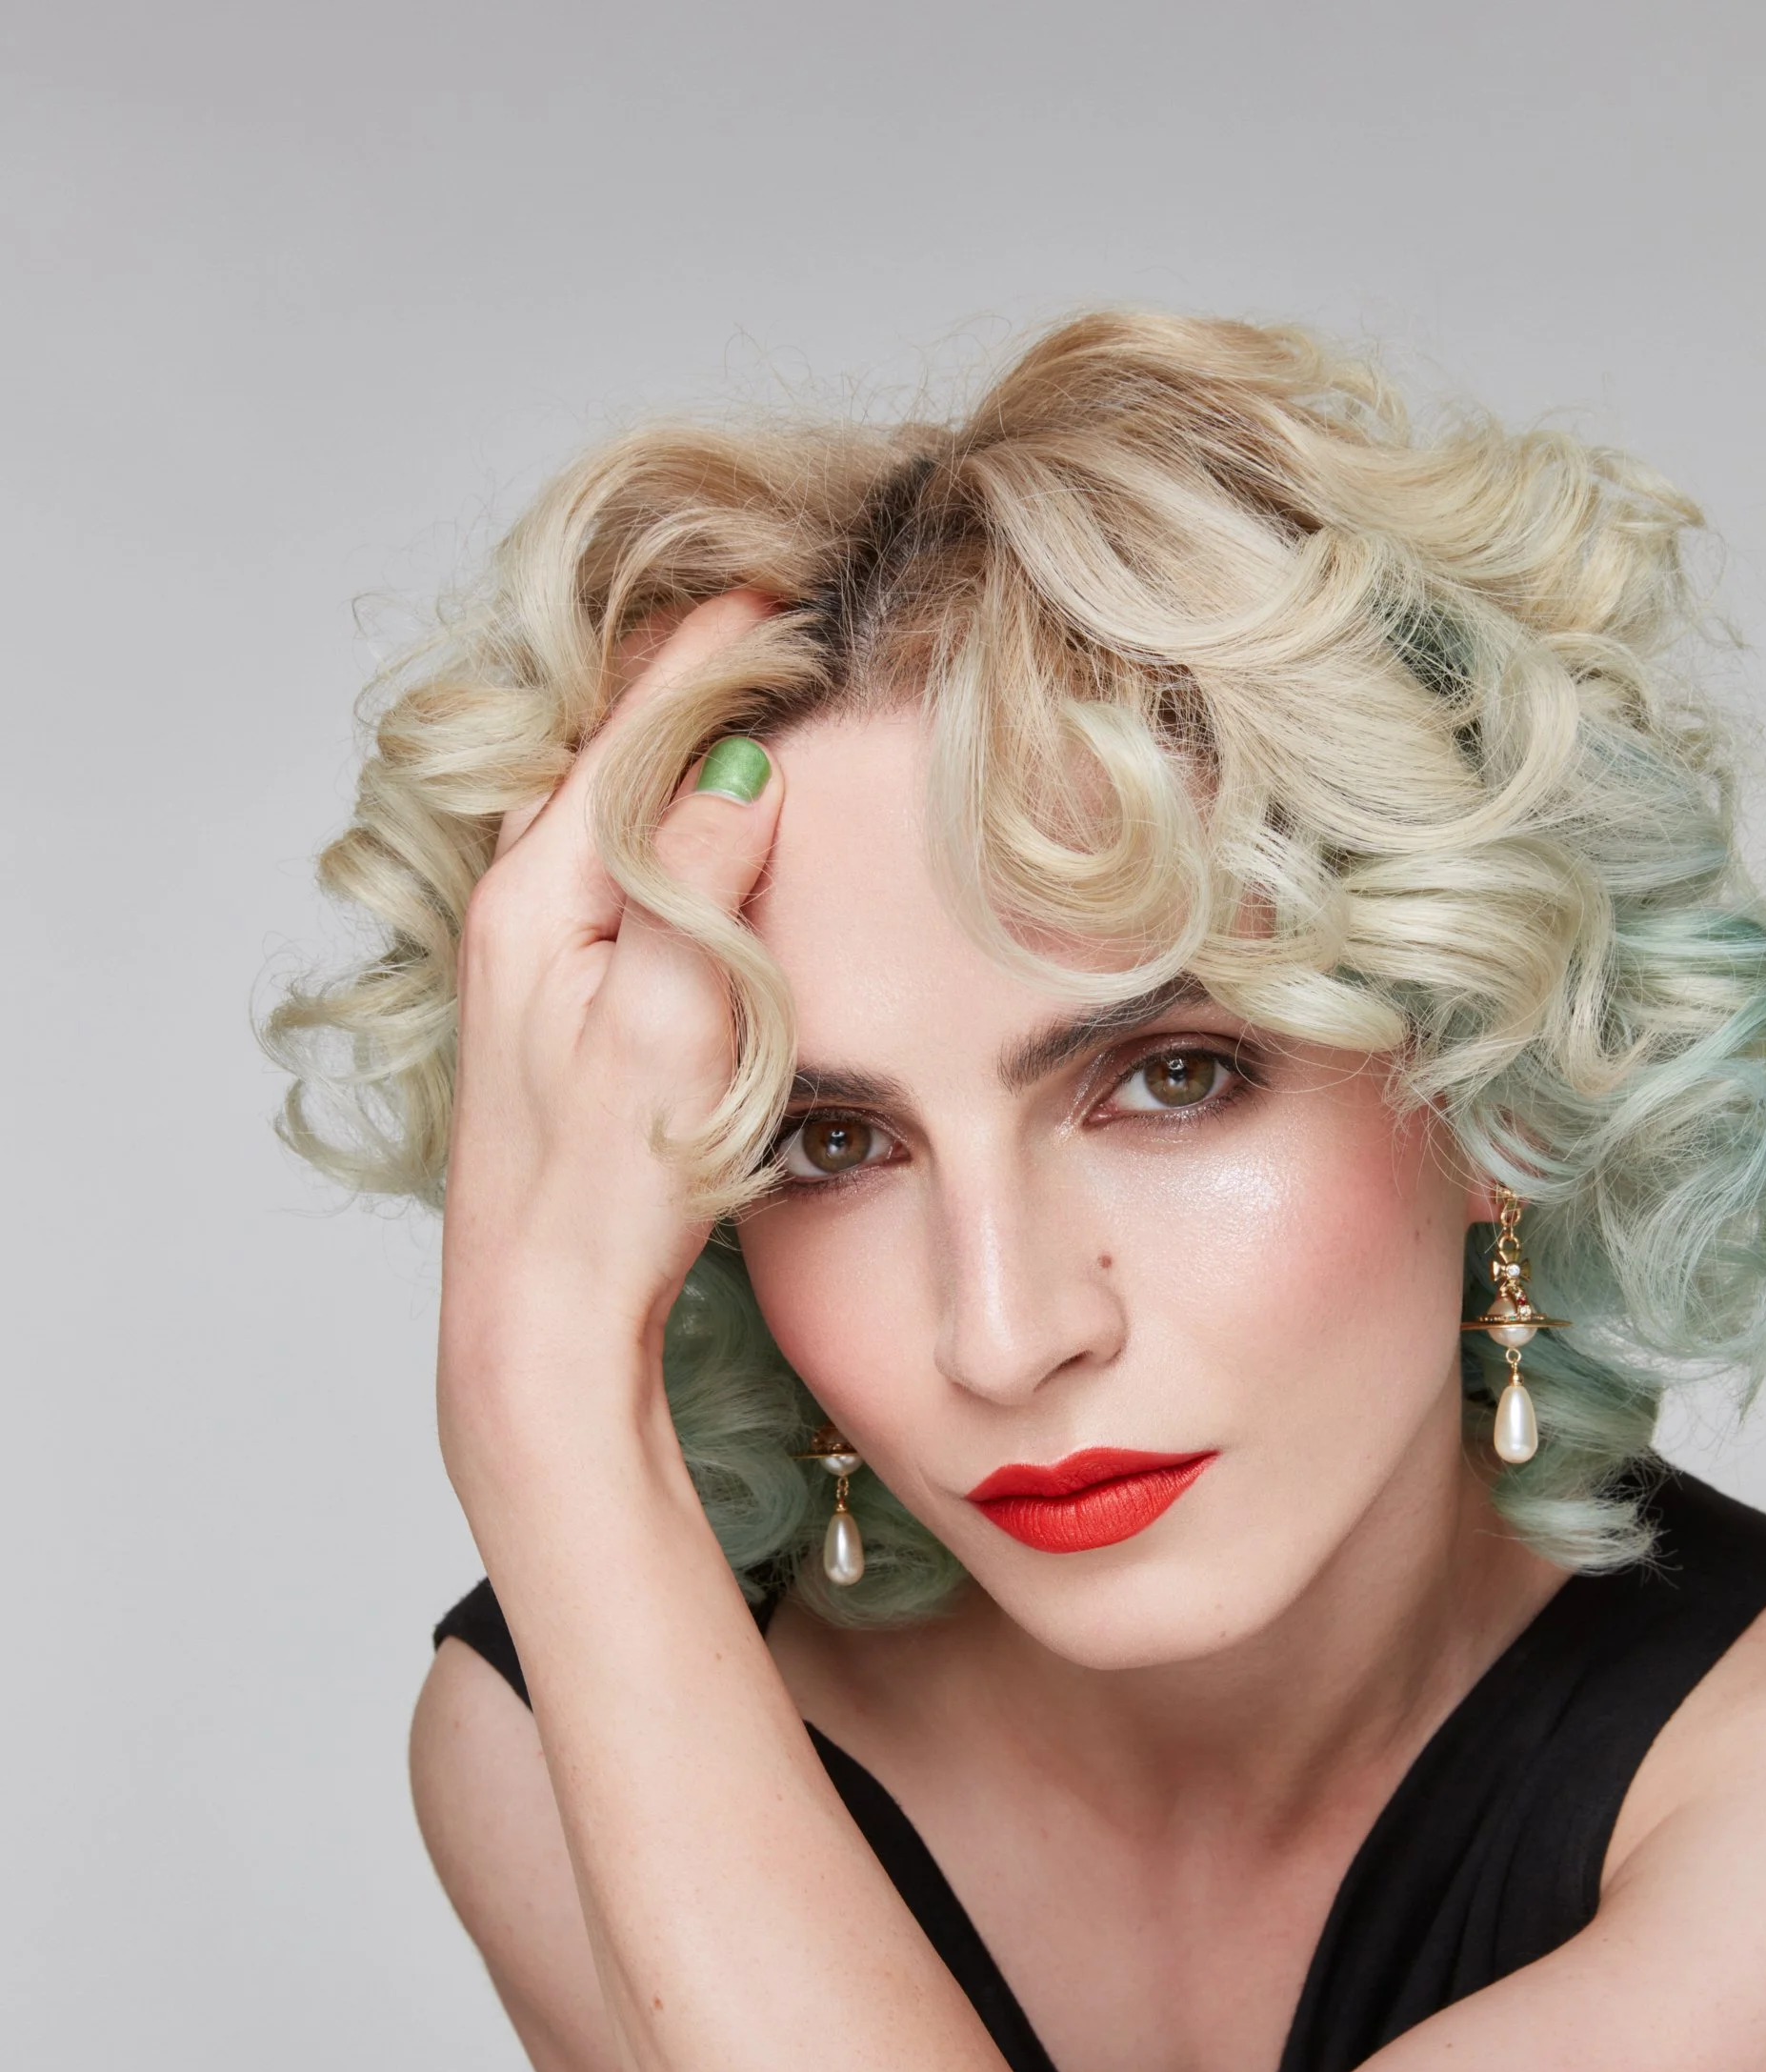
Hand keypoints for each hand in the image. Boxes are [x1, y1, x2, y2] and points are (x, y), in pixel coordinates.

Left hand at [437, 593, 783, 1498]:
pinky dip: (659, 815)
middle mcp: (514, 915)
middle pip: (599, 750)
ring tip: (739, 678)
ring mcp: (527, 962)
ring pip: (601, 808)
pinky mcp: (554, 1006)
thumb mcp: (670, 1026)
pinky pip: (609, 867)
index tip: (777, 584)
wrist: (541, 1318)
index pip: (625, 732)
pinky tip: (697, 821)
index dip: (705, 653)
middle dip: (681, 671)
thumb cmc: (604, 1194)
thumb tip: (736, 766)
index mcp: (535, 900)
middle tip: (766, 603)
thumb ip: (696, 885)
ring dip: (667, 740)